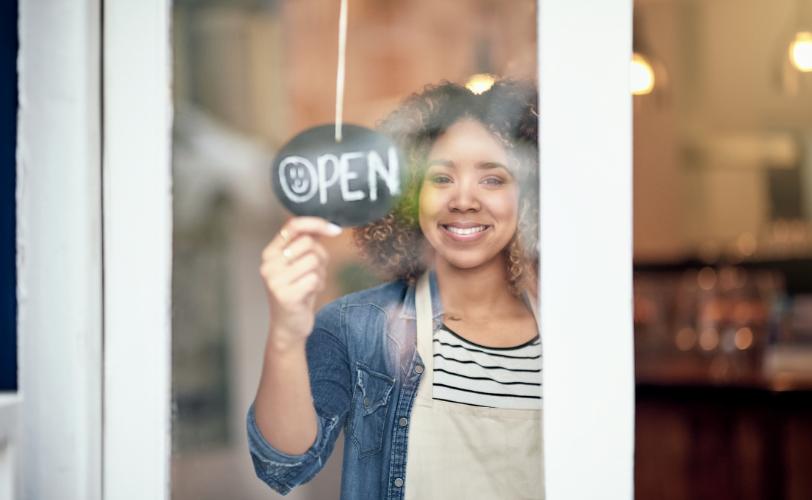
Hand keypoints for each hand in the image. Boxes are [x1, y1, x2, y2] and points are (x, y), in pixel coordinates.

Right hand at [260, 217, 342, 351]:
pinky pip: (315, 278)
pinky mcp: (285, 295)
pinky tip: (309, 294)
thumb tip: (328, 225)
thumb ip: (307, 243)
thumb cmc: (298, 291)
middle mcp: (268, 264)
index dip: (316, 223)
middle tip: (316, 271)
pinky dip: (319, 285)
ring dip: (320, 273)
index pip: (293, 226)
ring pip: (313, 260)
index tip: (335, 229)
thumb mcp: (299, 264)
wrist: (288, 326)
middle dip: (321, 256)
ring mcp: (274, 280)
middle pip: (308, 243)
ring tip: (311, 284)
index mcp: (270, 253)